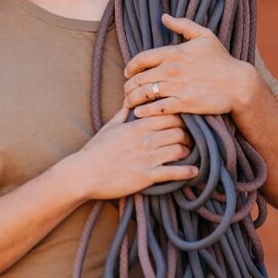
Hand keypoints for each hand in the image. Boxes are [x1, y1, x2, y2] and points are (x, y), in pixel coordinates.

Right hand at [66, 105, 197, 201]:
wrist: (84, 173)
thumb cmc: (94, 151)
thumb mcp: (109, 127)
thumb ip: (123, 113)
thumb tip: (129, 101)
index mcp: (138, 125)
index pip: (170, 116)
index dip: (181, 120)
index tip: (183, 125)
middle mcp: (146, 139)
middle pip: (180, 132)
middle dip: (188, 137)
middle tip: (188, 141)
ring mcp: (148, 158)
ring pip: (180, 150)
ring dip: (188, 153)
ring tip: (188, 155)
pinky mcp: (147, 176)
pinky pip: (175, 172)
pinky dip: (188, 172)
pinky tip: (194, 171)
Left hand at [123, 14, 255, 117]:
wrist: (238, 84)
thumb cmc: (222, 60)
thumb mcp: (204, 36)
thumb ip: (183, 25)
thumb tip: (164, 17)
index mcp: (174, 53)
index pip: (141, 59)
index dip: (130, 67)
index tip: (127, 73)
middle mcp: (171, 69)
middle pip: (138, 78)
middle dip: (128, 86)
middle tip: (126, 91)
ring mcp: (176, 87)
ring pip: (144, 94)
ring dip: (132, 99)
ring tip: (129, 104)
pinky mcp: (183, 104)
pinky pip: (156, 108)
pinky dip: (145, 111)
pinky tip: (140, 113)